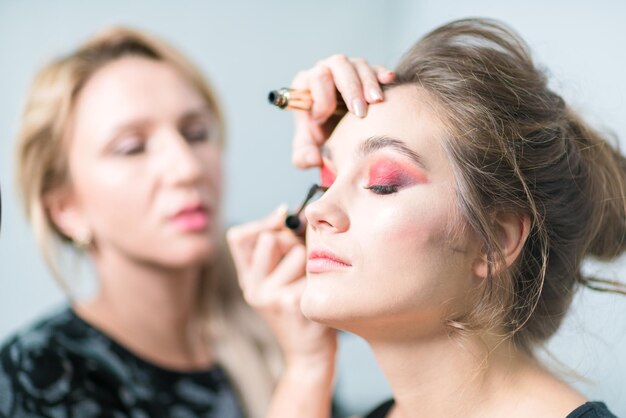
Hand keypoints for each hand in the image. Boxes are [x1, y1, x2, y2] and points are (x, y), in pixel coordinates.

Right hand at [226, 206, 336, 369]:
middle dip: (292, 241)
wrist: (308, 354)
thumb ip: (278, 250)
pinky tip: (321, 295)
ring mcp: (271, 298)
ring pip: (298, 252)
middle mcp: (253, 289)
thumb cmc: (300, 309)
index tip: (283, 217)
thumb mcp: (279, 281)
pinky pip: (315, 270)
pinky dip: (323, 278)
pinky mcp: (293, 304)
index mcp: (247, 280)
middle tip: (303, 261)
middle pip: (271, 238)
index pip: (238, 237)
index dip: (262, 222)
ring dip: (312, 261)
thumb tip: (292, 213)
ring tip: (313, 282)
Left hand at [291, 54, 395, 167]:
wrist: (339, 136)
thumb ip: (304, 157)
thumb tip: (314, 158)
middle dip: (350, 89)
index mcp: (306, 84)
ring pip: (358, 65)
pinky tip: (389, 80)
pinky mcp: (366, 73)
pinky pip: (375, 68)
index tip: (322, 120)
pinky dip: (382, 73)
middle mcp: (326, 70)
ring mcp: (348, 69)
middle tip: (360, 112)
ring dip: (368, 82)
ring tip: (377, 101)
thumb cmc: (320, 139)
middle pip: (338, 65)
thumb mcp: (307, 151)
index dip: (321, 99)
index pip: (315, 78)